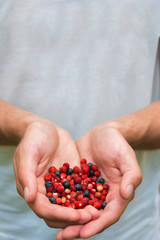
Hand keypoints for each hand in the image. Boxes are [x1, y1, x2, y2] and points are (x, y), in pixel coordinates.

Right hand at [13, 120, 99, 229]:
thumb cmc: (34, 138)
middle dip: (74, 218)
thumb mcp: (28, 153)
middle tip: (91, 217)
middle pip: (58, 213)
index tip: (77, 216)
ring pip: (70, 205)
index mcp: (32, 188)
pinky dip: (88, 197)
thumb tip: (29, 197)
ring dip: (82, 211)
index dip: (60, 215)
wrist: (47, 128)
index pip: (44, 209)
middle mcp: (46, 191)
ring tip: (98, 212)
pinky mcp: (70, 178)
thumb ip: (26, 174)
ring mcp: (59, 185)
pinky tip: (100, 198)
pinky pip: (79, 191)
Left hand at [57, 124, 141, 238]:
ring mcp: (90, 189)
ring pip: (78, 209)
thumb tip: (126, 194)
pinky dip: (61, 203)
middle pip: (91, 217)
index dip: (97, 225)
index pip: (109, 214)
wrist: (102, 133)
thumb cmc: (117, 143)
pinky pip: (70, 195)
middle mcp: (103, 195)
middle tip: (63, 236)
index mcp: (117, 193)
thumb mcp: (126, 157)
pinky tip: (49, 207)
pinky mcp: (79, 182)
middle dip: (78, 228)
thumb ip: (131, 175)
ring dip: (67, 220)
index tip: (83, 233)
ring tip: (54, 229)